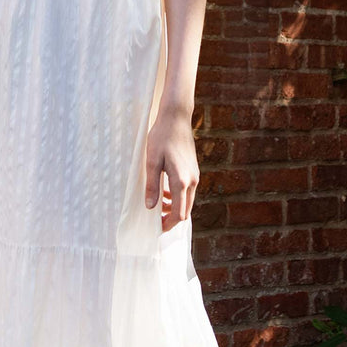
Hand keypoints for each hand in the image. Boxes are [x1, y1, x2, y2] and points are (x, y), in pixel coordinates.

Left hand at [144, 103, 197, 231]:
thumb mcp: (151, 161)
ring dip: (174, 207)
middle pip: (185, 210)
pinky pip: (188, 191)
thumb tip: (150, 207)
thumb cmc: (161, 137)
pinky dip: (178, 197)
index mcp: (181, 181)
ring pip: (187, 201)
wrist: (176, 118)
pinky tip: (164, 192)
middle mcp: (192, 181)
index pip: (178, 213)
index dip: (168, 224)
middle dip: (171, 218)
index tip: (156, 228)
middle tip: (156, 222)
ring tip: (158, 207)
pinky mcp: (194, 170)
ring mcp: (195, 175)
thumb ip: (152, 185)